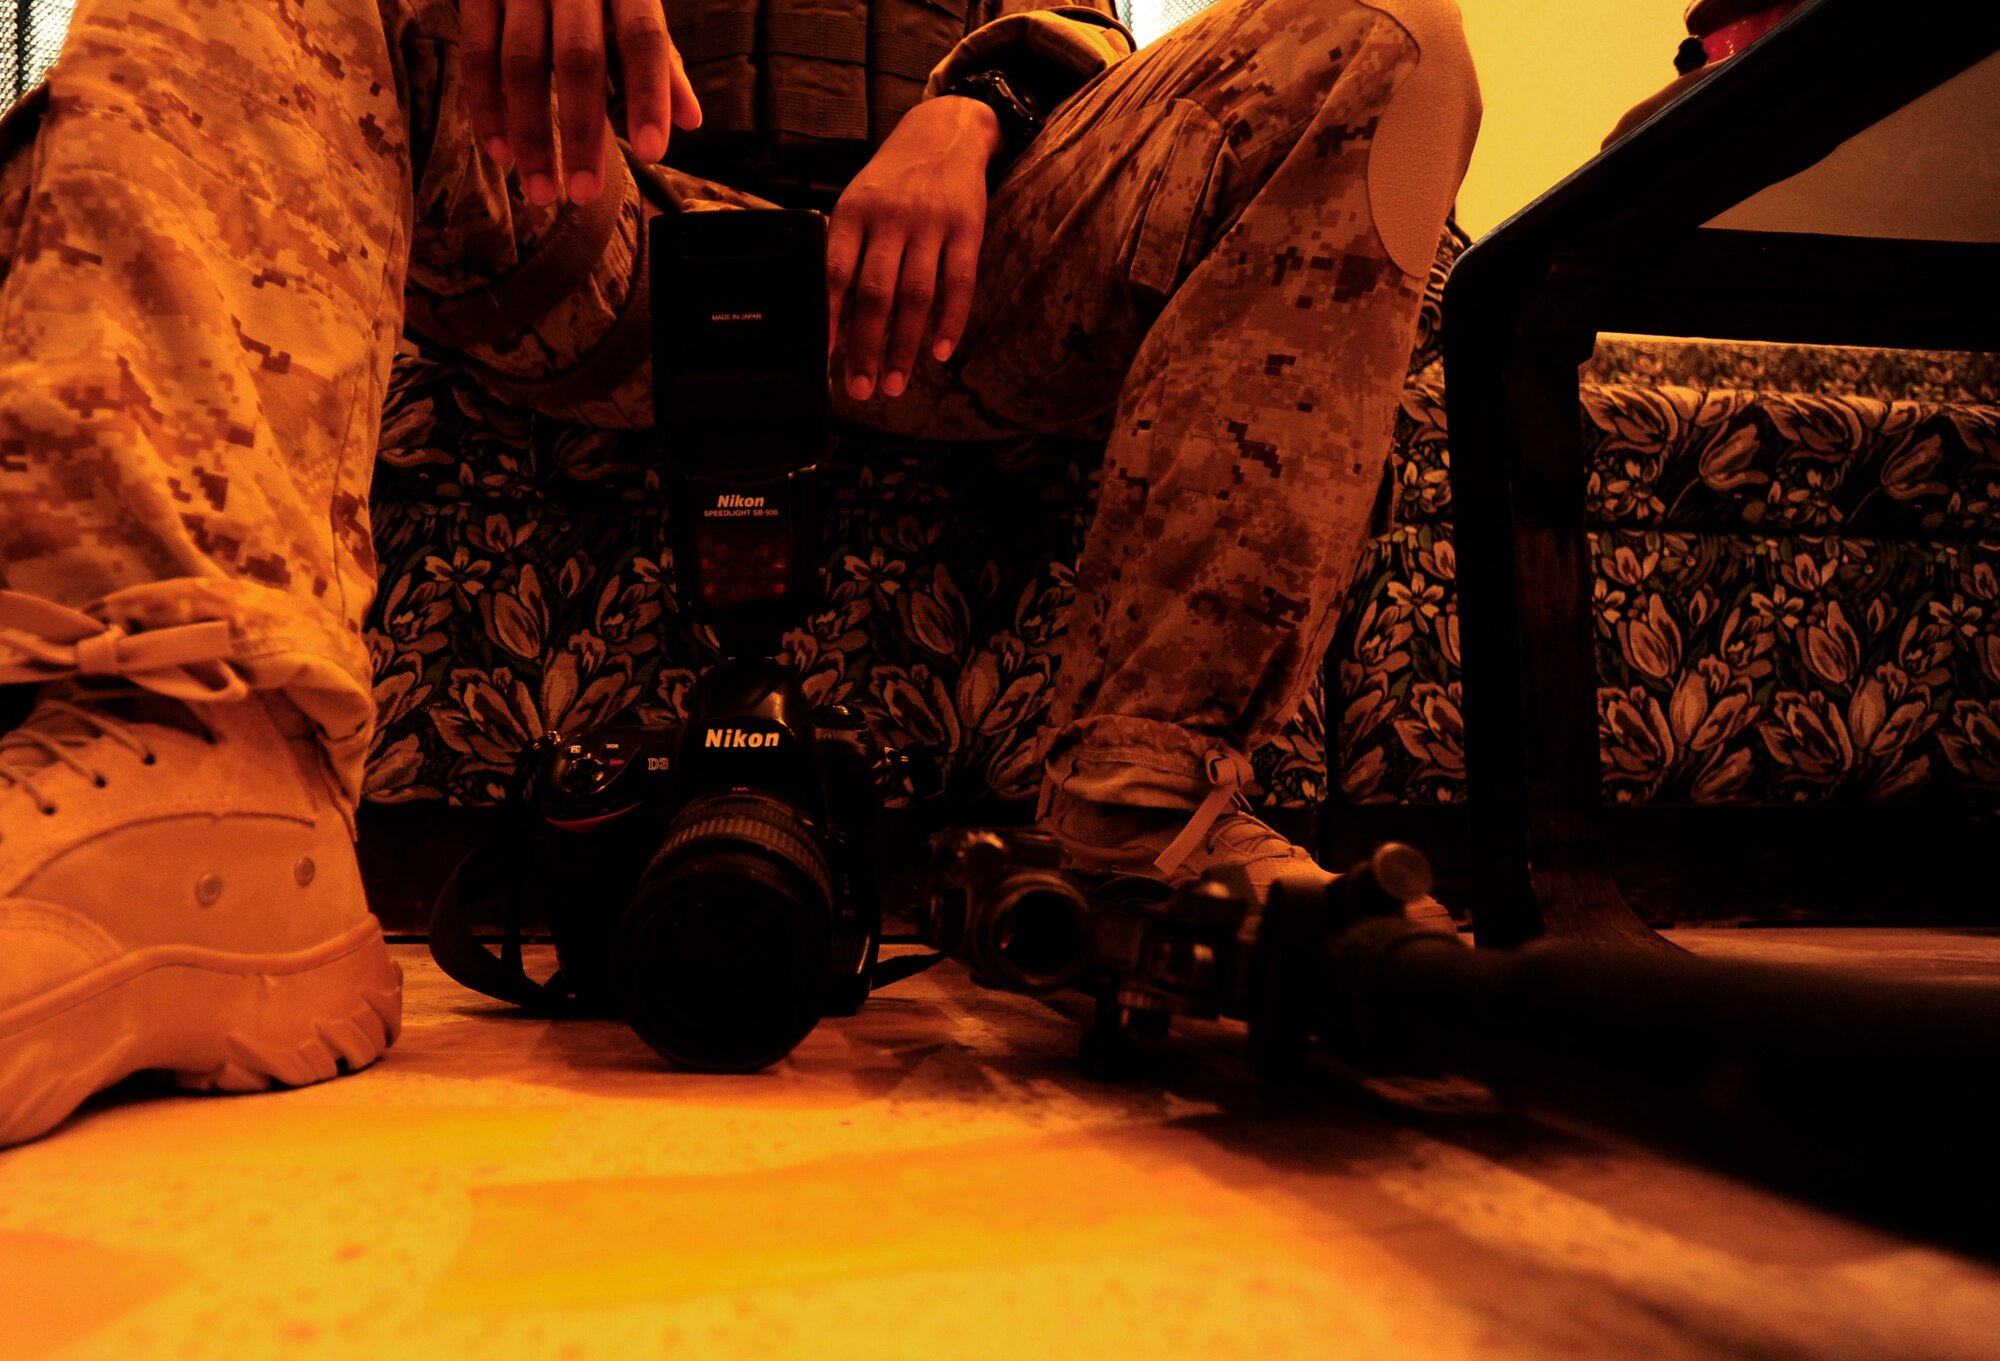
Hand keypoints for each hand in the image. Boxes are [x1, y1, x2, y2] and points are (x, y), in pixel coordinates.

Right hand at [462, 0, 703, 205]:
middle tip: (584, 193)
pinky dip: (487, 107)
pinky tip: (501, 152)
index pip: (644, 39)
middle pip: (578, 59)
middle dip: (580, 131)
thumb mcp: (633, 6)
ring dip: (530, 134)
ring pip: (521, 63)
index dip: (649, 96)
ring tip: (541, 191)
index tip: (652, 154)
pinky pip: (478, 53)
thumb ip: (659, 61)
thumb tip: (690, 120)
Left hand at [826, 96, 1002, 400]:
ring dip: (904, 347)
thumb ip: (847, 252)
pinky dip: (950, 323)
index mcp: (855, 212)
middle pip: (876, 294)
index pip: (836, 273)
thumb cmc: (894, 180)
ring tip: (896, 384)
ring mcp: (932, 224)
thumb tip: (832, 318)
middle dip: (867, 348)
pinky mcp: (967, 230)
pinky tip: (940, 353)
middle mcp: (892, 218)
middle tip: (861, 387)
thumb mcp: (860, 202)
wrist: (945, 132)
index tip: (824, 358)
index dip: (829, 319)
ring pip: (916, 296)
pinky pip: (960, 284)